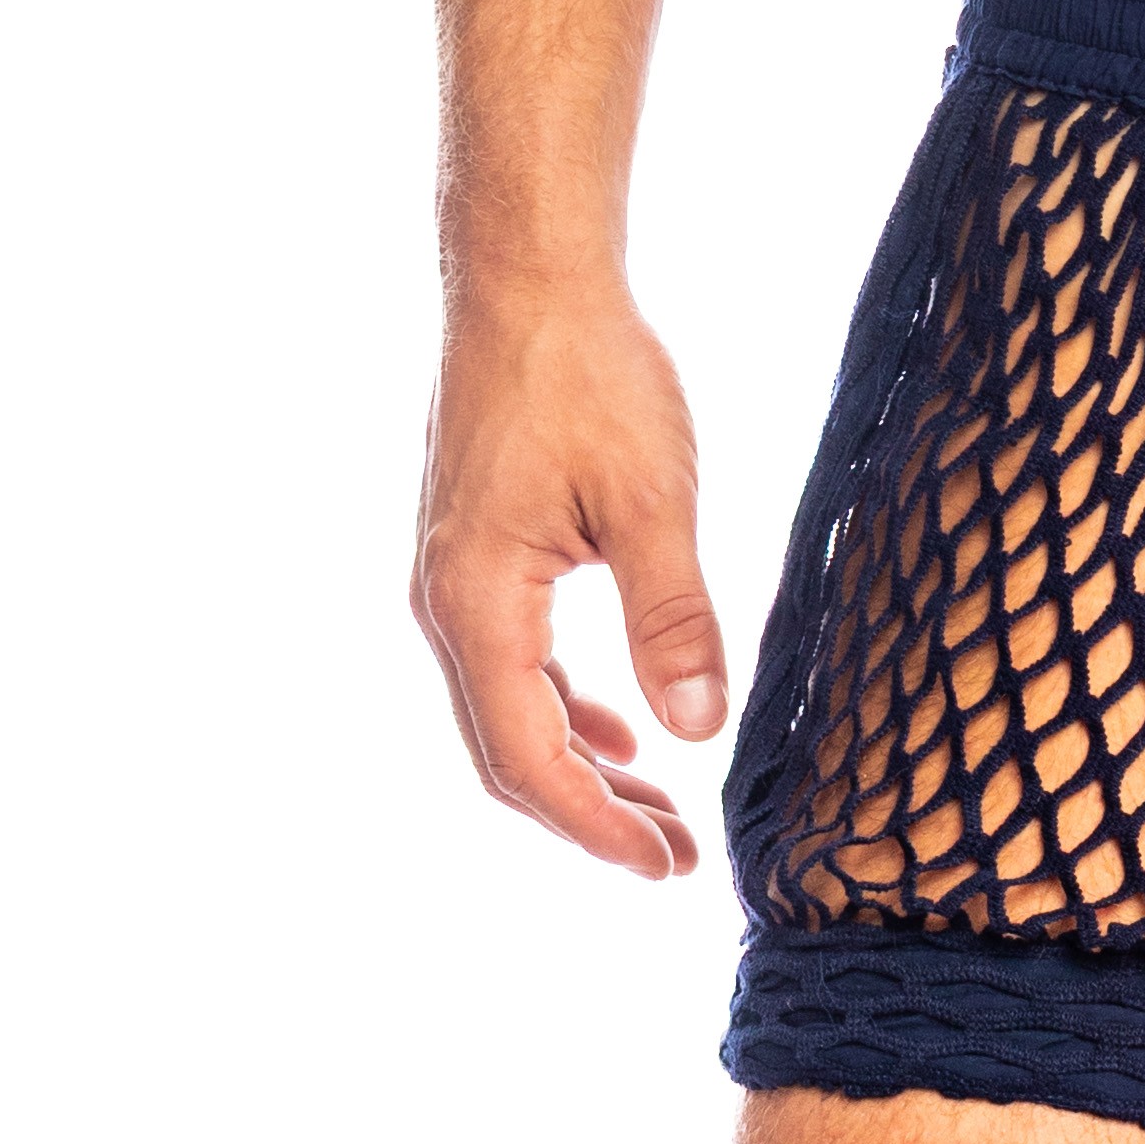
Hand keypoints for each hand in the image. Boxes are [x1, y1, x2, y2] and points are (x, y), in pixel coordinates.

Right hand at [412, 283, 725, 878]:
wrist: (527, 278)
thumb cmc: (590, 373)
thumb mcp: (653, 498)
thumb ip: (674, 619)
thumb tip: (699, 732)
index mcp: (479, 603)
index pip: (529, 757)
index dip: (595, 824)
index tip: (666, 865)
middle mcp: (445, 604)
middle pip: (505, 753)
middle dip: (587, 813)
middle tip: (673, 855)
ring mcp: (450, 578)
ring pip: (504, 710)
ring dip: (576, 765)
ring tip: (655, 805)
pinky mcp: (471, 552)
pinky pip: (507, 662)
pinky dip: (560, 707)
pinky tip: (616, 722)